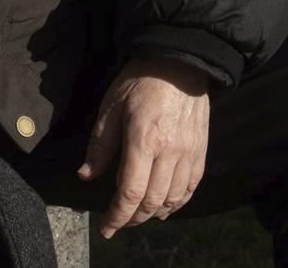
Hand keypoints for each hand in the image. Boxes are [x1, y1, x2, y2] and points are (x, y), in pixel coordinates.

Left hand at [77, 56, 209, 237]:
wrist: (179, 61)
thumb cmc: (141, 80)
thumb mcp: (112, 106)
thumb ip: (100, 144)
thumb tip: (87, 175)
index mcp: (143, 140)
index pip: (130, 193)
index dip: (117, 215)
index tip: (106, 226)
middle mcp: (169, 152)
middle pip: (152, 202)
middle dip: (133, 218)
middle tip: (119, 221)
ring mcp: (188, 152)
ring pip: (172, 198)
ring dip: (154, 213)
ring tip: (138, 215)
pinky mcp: (201, 149)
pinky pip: (191, 186)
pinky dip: (178, 202)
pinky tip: (165, 205)